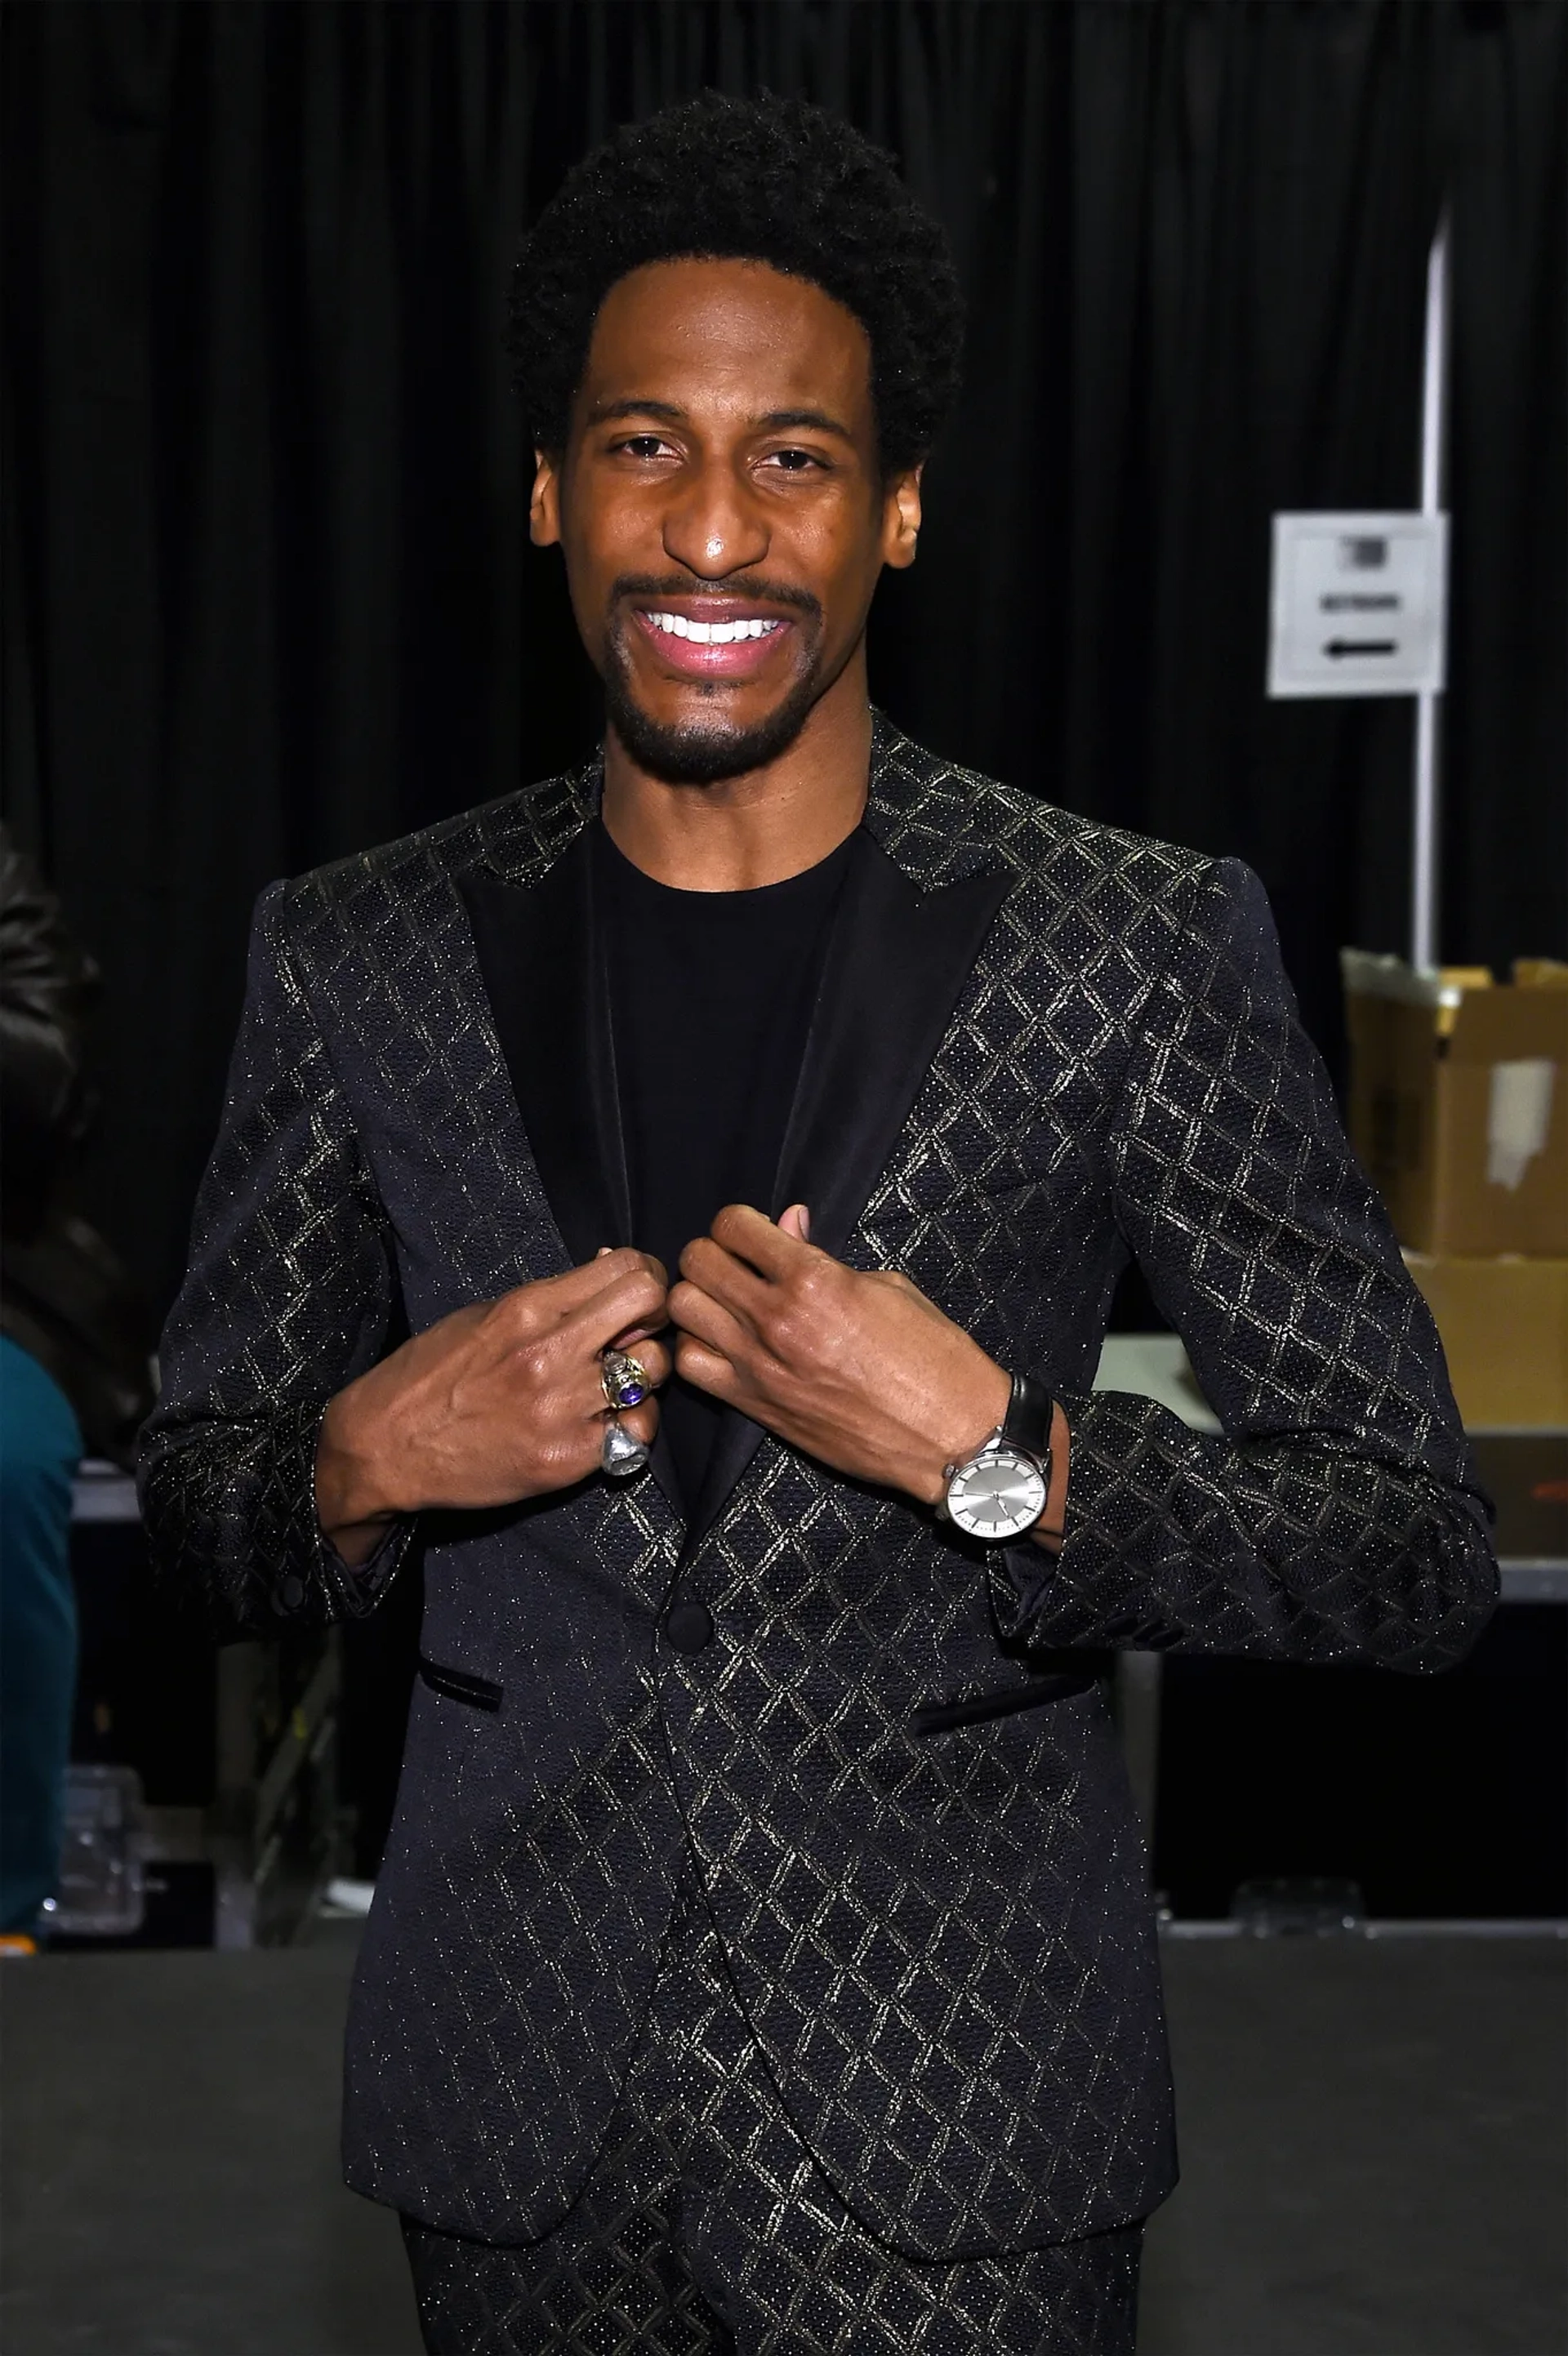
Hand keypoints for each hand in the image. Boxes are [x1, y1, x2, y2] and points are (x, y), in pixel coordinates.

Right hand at [315, 1248, 669, 1562]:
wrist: (385, 1448)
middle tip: (635, 1334)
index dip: (645, 1277)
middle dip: (652, 1317)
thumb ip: (552, 1297)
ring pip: (654, 1372)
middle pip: (653, 1307)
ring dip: (643, 1374)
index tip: (635, 1294)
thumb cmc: (430, 1375)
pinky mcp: (567, 1460)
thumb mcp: (484, 1315)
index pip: (630, 1270)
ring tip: (614, 1383)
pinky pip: (637, 1432)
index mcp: (528, 1308)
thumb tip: (611, 1268)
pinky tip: (604, 1422)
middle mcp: (551, 1353)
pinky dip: (630, 1425)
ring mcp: (562, 1409)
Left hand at [668, 1203, 1011, 1507]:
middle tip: (737, 1265)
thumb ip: (822, 1255)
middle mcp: (776, 1319)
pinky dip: (697, 1348)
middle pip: (697, 1261)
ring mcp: (759, 1366)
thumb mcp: (888, 1287)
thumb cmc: (933, 1357)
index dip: (739, 1222)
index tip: (755, 1234)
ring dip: (699, 1298)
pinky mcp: (755, 1405)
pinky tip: (724, 1345)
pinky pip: (691, 1366)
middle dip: (712, 1253)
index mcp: (814, 1280)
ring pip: (683, 1310)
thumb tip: (788, 1223)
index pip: (733, 1226)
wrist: (950, 1435)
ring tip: (726, 1303)